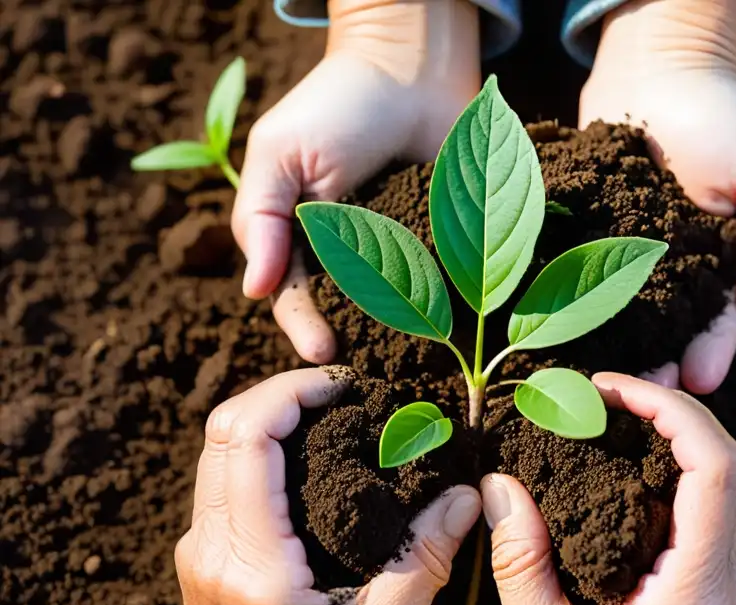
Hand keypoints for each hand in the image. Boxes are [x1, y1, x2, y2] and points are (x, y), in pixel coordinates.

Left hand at [172, 368, 481, 604]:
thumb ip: (425, 560)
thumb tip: (466, 496)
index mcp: (253, 562)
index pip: (246, 438)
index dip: (290, 393)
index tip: (344, 386)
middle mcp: (212, 547)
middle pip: (223, 429)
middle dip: (281, 394)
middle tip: (344, 393)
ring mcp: (201, 551)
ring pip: (218, 449)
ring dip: (269, 418)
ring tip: (333, 416)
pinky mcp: (206, 557)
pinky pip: (223, 477)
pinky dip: (261, 447)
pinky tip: (312, 458)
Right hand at [232, 0, 480, 362]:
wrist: (414, 66)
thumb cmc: (339, 103)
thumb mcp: (282, 154)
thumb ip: (263, 219)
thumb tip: (253, 291)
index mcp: (299, 238)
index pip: (293, 296)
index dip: (304, 326)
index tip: (324, 352)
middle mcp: (345, 254)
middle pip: (341, 313)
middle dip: (350, 342)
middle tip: (363, 370)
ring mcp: (395, 252)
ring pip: (388, 309)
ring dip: (393, 335)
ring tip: (403, 361)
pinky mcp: (440, 245)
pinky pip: (439, 285)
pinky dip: (440, 306)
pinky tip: (447, 328)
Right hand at [481, 373, 735, 604]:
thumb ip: (518, 561)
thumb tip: (500, 483)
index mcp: (694, 595)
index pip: (714, 470)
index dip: (671, 412)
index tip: (611, 389)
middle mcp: (732, 584)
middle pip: (727, 464)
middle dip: (672, 411)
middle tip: (605, 393)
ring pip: (727, 483)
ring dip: (678, 437)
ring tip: (616, 414)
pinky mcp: (727, 590)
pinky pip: (716, 509)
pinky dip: (680, 471)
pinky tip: (632, 462)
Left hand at [580, 0, 735, 392]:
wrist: (658, 68)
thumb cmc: (723, 119)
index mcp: (718, 267)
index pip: (718, 322)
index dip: (710, 354)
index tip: (698, 384)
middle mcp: (669, 272)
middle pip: (664, 332)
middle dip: (657, 367)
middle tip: (642, 398)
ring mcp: (622, 258)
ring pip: (618, 316)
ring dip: (612, 350)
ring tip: (598, 381)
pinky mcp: (582, 239)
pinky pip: (574, 277)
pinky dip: (567, 305)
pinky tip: (557, 336)